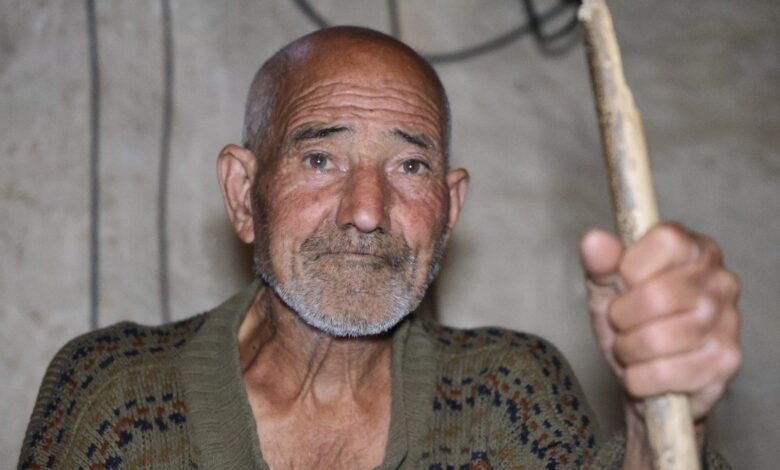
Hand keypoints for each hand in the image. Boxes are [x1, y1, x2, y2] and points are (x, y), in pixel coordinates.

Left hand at [579, 223, 741, 463]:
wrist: (649, 382)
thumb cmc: (631, 323)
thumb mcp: (607, 288)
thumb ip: (600, 263)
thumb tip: (594, 240)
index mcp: (695, 249)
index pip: (666, 241)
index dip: (630, 268)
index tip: (623, 284)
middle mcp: (720, 281)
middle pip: (657, 295)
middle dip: (622, 318)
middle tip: (621, 324)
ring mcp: (729, 322)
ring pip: (658, 338)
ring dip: (628, 349)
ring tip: (631, 347)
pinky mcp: (726, 362)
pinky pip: (665, 372)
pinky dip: (639, 377)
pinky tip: (644, 371)